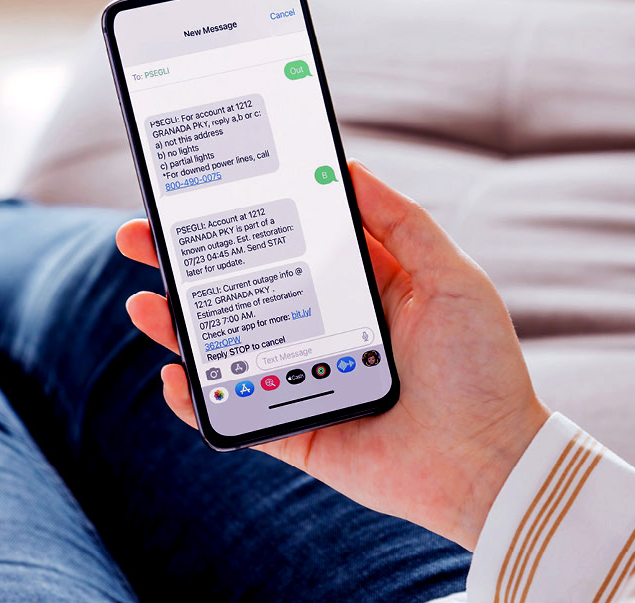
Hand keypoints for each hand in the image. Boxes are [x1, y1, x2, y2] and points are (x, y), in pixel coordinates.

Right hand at [115, 161, 549, 548]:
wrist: (493, 466)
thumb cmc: (481, 370)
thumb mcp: (453, 278)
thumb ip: (403, 223)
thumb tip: (349, 168)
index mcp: (361, 290)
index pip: (288, 245)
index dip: (244, 219)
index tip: (202, 192)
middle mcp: (325, 331)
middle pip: (243, 292)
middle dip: (188, 266)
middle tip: (142, 237)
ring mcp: (305, 382)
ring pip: (228, 350)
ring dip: (178, 327)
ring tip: (142, 302)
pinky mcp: (297, 433)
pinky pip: (236, 417)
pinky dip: (198, 402)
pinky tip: (173, 375)